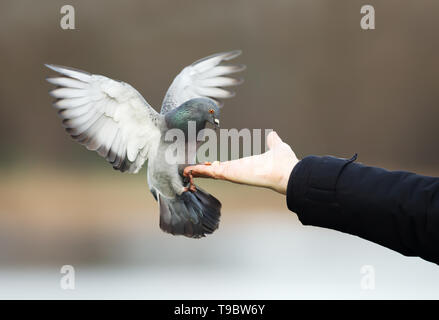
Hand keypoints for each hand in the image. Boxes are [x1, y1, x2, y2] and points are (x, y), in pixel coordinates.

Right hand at [183, 131, 298, 193]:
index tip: (206, 164)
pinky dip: (199, 171)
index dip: (215, 165)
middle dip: (202, 171)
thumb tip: (273, 135)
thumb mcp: (276, 147)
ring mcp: (233, 174)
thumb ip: (272, 142)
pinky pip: (212, 172)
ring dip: (197, 171)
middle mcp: (238, 171)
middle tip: (188, 169)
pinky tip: (188, 170)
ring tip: (184, 170)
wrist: (288, 173)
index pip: (226, 166)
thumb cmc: (285, 163)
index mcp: (246, 166)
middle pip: (215, 171)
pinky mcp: (231, 173)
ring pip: (210, 173)